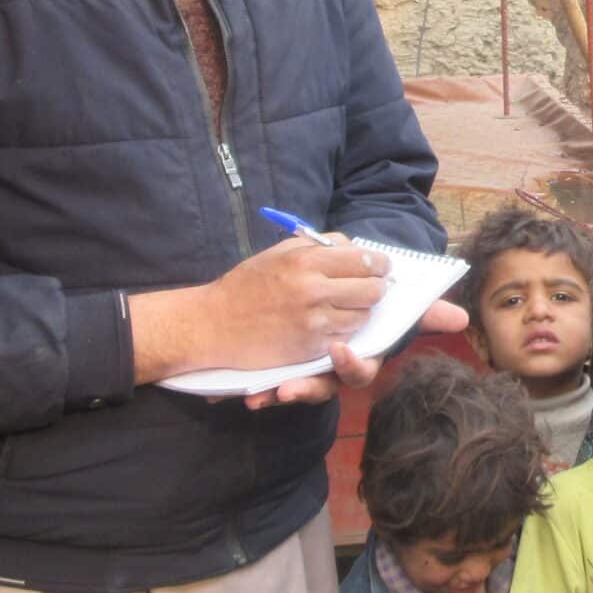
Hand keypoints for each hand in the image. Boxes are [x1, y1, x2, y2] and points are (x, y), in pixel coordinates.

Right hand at [159, 236, 386, 375]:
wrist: (214, 324)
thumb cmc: (246, 285)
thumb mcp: (279, 253)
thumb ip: (317, 246)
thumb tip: (353, 245)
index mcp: (306, 259)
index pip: (365, 259)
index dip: (378, 264)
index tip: (379, 267)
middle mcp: (314, 288)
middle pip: (372, 289)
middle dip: (376, 288)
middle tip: (371, 288)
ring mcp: (314, 320)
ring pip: (363, 316)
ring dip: (361, 312)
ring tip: (348, 306)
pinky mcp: (310, 346)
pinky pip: (345, 337)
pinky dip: (344, 332)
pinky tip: (331, 324)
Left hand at [240, 297, 471, 409]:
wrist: (321, 296)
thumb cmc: (360, 304)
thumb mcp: (385, 306)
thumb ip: (421, 313)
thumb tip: (463, 318)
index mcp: (359, 355)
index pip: (360, 369)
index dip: (352, 364)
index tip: (341, 351)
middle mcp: (333, 368)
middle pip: (325, 385)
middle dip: (308, 388)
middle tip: (289, 388)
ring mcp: (308, 370)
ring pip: (298, 388)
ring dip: (282, 394)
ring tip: (267, 393)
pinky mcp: (283, 368)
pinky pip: (272, 386)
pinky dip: (262, 391)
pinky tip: (251, 394)